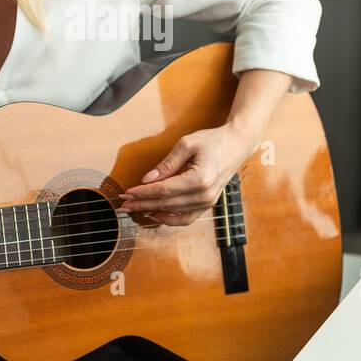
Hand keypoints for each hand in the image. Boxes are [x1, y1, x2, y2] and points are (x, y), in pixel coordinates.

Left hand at [118, 124, 257, 226]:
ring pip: (174, 214)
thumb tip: (147, 179)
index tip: (127, 192)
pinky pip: (186, 218)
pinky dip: (169, 219)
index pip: (164, 190)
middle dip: (142, 204)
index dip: (143, 193)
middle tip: (123, 203)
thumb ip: (166, 164)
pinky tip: (155, 214)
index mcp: (200, 179)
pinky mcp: (208, 204)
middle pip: (166, 204)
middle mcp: (204, 195)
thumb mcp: (187, 144)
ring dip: (152, 212)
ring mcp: (208, 202)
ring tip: (135, 209)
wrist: (237, 145)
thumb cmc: (213, 141)